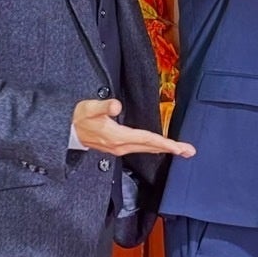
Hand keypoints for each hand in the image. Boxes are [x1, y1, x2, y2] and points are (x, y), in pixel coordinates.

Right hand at [73, 99, 194, 157]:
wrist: (67, 131)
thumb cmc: (79, 118)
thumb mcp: (89, 108)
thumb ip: (103, 107)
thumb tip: (115, 105)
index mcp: (118, 137)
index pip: (147, 139)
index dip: (164, 143)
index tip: (179, 147)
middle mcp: (121, 146)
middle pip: (151, 147)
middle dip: (171, 149)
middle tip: (190, 151)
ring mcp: (119, 149)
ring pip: (147, 149)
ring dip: (164, 149)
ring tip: (180, 149)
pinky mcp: (117, 148)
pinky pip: (140, 148)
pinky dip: (153, 147)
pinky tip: (159, 146)